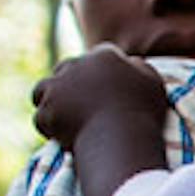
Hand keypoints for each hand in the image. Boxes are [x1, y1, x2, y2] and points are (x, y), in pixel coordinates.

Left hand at [32, 46, 169, 146]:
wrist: (120, 139)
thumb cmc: (142, 112)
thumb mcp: (153, 84)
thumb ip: (140, 68)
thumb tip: (130, 61)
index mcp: (103, 57)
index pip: (98, 56)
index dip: (101, 72)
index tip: (107, 89)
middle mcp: (75, 66)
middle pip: (64, 70)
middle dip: (71, 84)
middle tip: (83, 105)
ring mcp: (56, 88)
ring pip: (43, 90)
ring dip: (52, 102)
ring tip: (66, 120)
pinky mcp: (45, 110)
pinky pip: (41, 118)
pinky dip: (51, 127)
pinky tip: (65, 137)